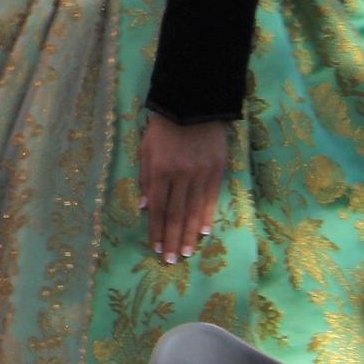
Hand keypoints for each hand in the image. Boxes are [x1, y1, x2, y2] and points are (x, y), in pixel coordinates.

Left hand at [138, 113, 227, 263]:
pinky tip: (202, 233)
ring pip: (194, 211)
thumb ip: (145, 177)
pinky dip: (206, 217)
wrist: (193, 103)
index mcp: (160, 170)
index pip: (157, 208)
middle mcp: (181, 175)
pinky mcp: (218, 169)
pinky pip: (212, 199)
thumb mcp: (146, 148)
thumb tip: (145, 207)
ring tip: (186, 254)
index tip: (155, 248)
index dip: (156, 230)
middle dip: (172, 240)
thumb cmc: (163, 127)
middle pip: (176, 214)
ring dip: (189, 235)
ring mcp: (201, 173)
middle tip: (170, 261)